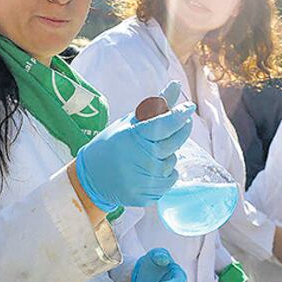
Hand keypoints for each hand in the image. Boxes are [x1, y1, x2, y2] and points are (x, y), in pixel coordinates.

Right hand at [76, 82, 194, 210]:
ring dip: (168, 156)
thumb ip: (157, 106)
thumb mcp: (130, 123)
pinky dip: (165, 174)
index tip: (189, 107)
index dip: (180, 115)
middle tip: (179, 125)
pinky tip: (150, 169)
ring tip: (150, 154)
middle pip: (174, 143)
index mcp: (134, 137)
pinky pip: (169, 181)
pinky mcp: (146, 196)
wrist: (92, 177)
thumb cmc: (112, 145)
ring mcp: (143, 179)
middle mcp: (140, 158)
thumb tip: (176, 85)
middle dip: (180, 131)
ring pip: (172, 163)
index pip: (165, 124)